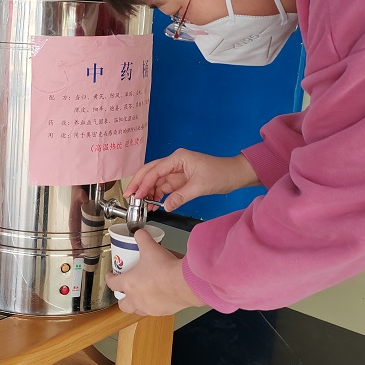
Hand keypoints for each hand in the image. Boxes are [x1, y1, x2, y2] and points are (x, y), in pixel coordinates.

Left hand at [105, 229, 204, 315]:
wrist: (185, 283)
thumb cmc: (165, 268)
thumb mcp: (151, 248)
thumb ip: (143, 238)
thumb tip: (139, 232)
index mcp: (129, 284)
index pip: (112, 284)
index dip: (109, 279)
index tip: (110, 276)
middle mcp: (136, 299)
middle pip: (123, 304)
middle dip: (122, 298)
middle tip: (126, 290)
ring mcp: (149, 308)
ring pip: (138, 310)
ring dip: (137, 304)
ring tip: (142, 296)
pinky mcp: (163, 312)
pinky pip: (154, 311)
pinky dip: (154, 306)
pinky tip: (159, 298)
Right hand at [126, 149, 259, 212]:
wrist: (235, 174)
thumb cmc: (221, 173)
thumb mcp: (200, 186)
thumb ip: (180, 196)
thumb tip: (165, 206)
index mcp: (177, 158)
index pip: (155, 170)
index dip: (143, 183)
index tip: (136, 195)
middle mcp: (174, 162)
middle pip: (150, 172)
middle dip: (138, 184)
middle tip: (129, 197)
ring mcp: (175, 171)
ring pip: (155, 180)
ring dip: (147, 192)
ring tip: (141, 205)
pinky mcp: (179, 180)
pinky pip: (163, 187)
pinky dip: (157, 195)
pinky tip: (153, 204)